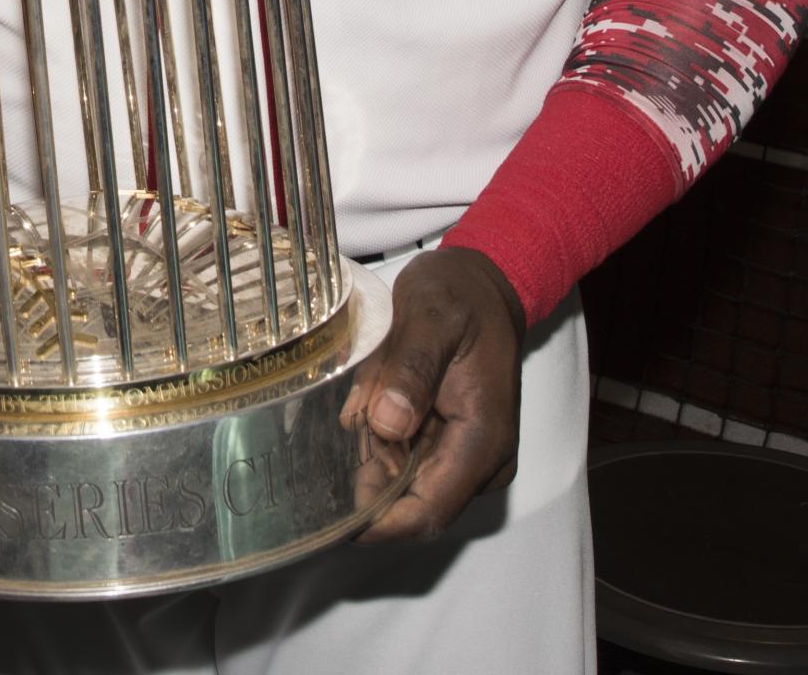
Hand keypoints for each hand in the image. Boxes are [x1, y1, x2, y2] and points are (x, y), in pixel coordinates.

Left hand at [342, 246, 526, 540]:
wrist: (482, 284)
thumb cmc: (459, 295)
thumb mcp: (432, 316)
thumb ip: (412, 368)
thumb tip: (387, 424)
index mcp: (483, 439)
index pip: (430, 509)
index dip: (381, 524)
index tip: (330, 522)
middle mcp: (480, 460)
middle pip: (411, 502)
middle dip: (364, 485)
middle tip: (324, 446)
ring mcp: (464, 455)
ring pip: (402, 482)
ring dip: (366, 459)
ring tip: (346, 412)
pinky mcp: (448, 443)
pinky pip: (402, 460)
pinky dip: (374, 444)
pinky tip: (358, 409)